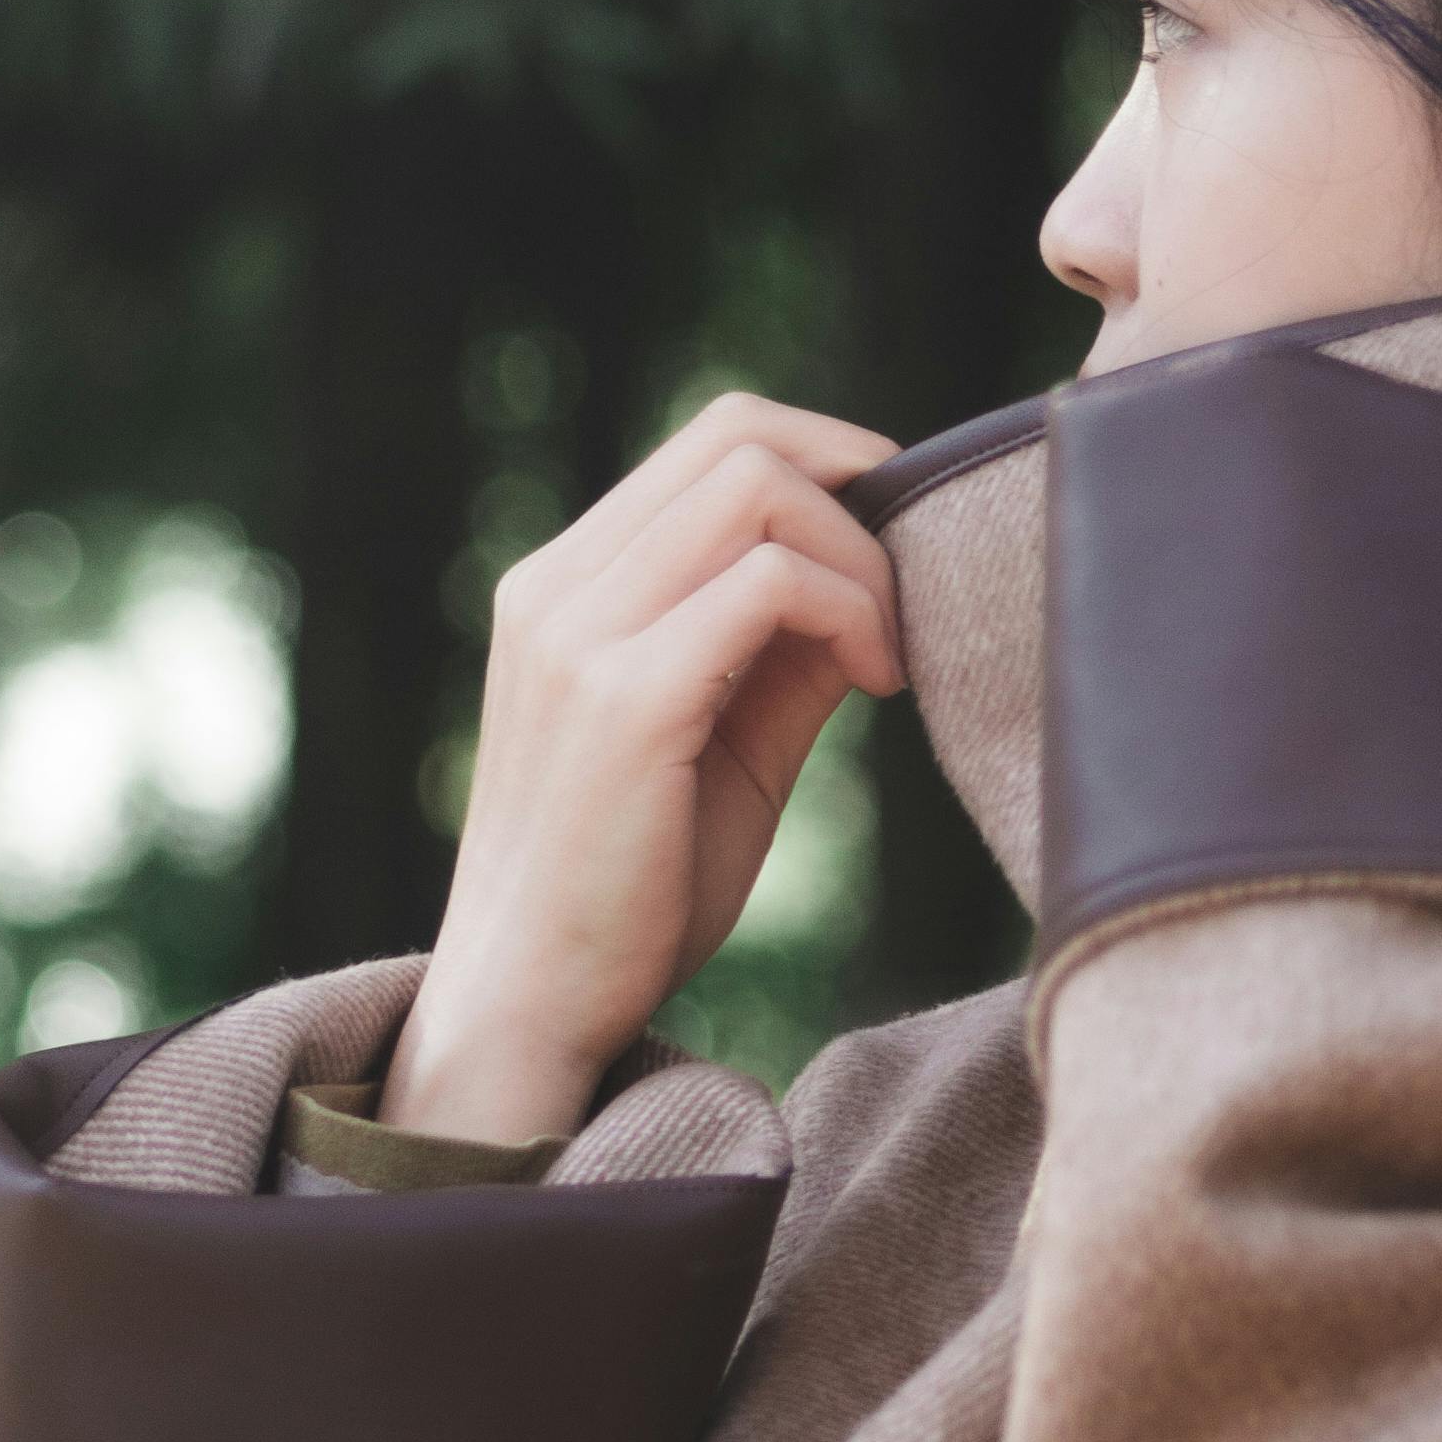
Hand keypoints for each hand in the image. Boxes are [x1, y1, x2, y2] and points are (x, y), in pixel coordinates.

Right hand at [380, 394, 903, 1145]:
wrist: (533, 1006)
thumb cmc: (631, 889)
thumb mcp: (722, 741)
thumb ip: (782, 651)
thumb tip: (878, 575)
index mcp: (564, 586)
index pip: (710, 441)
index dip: (826, 462)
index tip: (890, 546)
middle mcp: (556, 588)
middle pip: (740, 435)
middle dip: (857, 491)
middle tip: (908, 589)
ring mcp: (579, 636)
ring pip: (760, 488)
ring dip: (860, 558)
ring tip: (887, 657)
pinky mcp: (626, 697)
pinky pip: (772, 584)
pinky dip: (852, 612)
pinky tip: (879, 682)